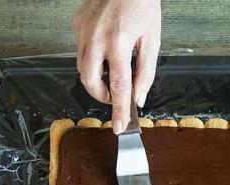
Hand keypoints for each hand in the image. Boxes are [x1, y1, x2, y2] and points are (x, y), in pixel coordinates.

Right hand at [72, 0, 161, 133]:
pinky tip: (105, 44)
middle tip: (115, 97)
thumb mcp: (152, 39)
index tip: (119, 127)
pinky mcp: (77, 22)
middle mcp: (96, 37)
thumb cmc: (143, 3)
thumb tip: (139, 97)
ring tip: (112, 69)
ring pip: (82, 66)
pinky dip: (92, 54)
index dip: (119, 110)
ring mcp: (83, 29)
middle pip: (90, 81)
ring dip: (96, 76)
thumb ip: (145, 71)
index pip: (119, 86)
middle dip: (102, 95)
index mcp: (119, 42)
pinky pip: (81, 47)